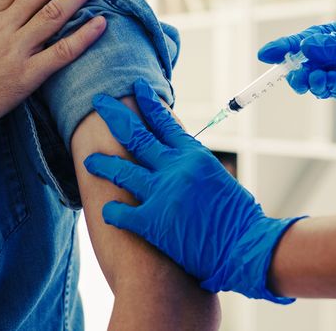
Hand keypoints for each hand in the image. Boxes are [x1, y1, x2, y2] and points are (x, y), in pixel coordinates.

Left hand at [84, 79, 302, 303]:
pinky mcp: (153, 221)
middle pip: (136, 135)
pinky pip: (121, 212)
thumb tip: (180, 159)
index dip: (148, 104)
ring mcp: (162, 193)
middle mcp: (175, 168)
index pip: (165, 122)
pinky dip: (112, 211)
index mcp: (194, 156)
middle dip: (114, 116)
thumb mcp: (219, 178)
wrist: (245, 246)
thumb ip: (195, 166)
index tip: (136, 89)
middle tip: (99, 102)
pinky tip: (107, 211)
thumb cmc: (239, 217)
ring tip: (90, 160)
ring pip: (121, 170)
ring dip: (103, 164)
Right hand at [258, 12, 335, 111]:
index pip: (303, 44)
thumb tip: (306, 47)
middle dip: (296, 72)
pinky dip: (334, 90)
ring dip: (314, 82)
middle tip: (293, 75)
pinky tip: (335, 82)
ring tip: (316, 78)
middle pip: (307, 68)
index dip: (283, 49)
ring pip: (320, 85)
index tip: (265, 55)